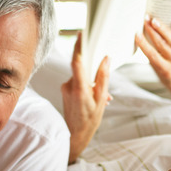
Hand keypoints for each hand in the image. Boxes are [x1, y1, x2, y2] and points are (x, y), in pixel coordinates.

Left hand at [61, 33, 110, 162]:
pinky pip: (77, 83)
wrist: (74, 136)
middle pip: (81, 68)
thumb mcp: (101, 100)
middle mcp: (69, 86)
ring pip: (81, 77)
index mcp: (79, 88)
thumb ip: (103, 78)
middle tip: (101, 85)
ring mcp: (65, 88)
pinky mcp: (64, 91)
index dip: (79, 46)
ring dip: (91, 83)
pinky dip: (86, 87)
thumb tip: (106, 59)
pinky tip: (93, 99)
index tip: (81, 34)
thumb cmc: (89, 121)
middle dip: (93, 72)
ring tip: (99, 98)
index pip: (77, 61)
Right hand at [135, 18, 170, 140]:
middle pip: (162, 45)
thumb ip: (154, 60)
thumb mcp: (159, 74)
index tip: (137, 33)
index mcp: (166, 71)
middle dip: (152, 31)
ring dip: (163, 29)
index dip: (144, 44)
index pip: (153, 55)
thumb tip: (146, 42)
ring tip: (155, 20)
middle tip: (145, 20)